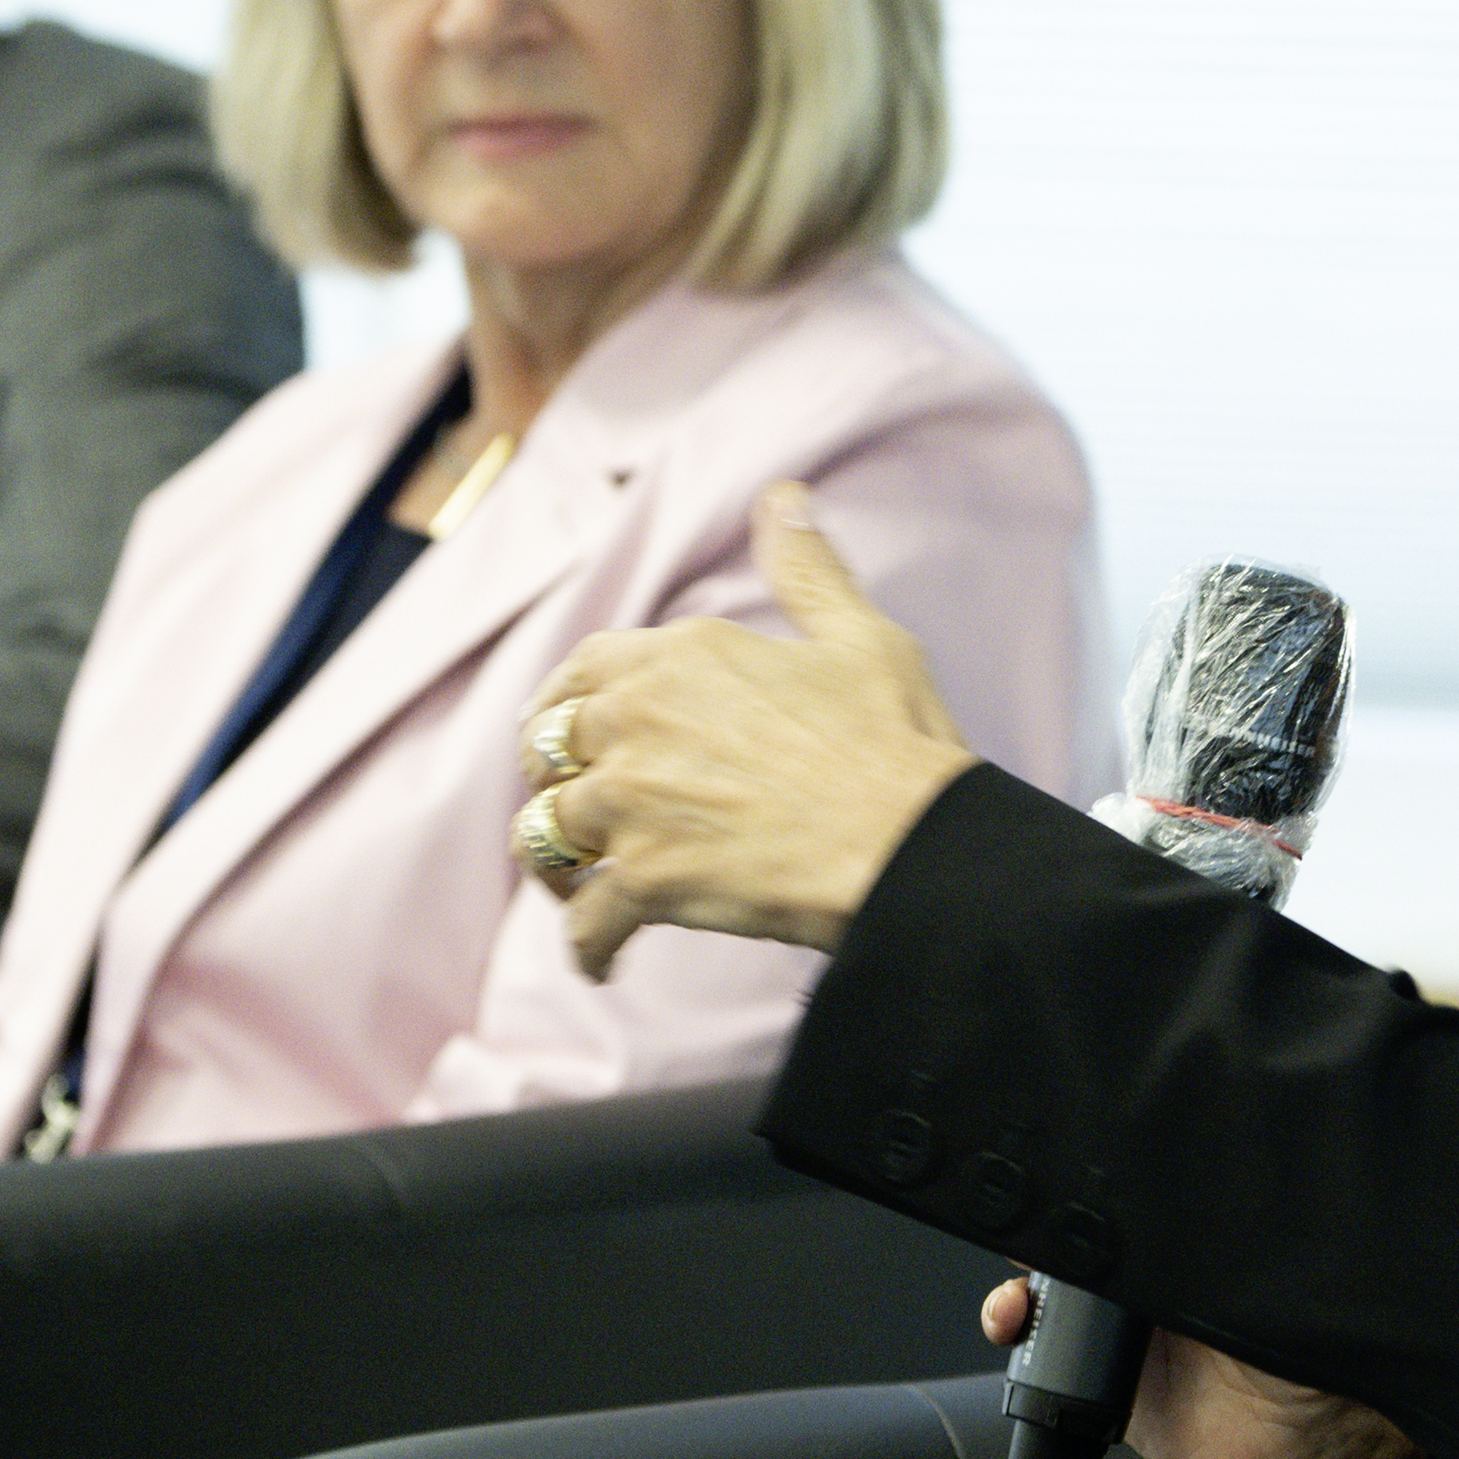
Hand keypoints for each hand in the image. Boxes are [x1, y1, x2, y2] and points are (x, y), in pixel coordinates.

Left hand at [520, 484, 979, 981]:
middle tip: (578, 817)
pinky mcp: (643, 882)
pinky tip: (606, 960)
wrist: (915, 845)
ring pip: (543, 835)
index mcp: (676, 655)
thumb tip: (784, 497)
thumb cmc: (897, 742)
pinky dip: (589, 946)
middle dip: (553, 784)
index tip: (569, 736)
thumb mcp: (860, 635)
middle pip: (542, 752)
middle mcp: (633, 721)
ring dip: (557, 867)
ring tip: (580, 890)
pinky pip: (584, 923)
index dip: (563, 708)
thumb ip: (806, 569)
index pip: (576, 673)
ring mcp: (631, 803)